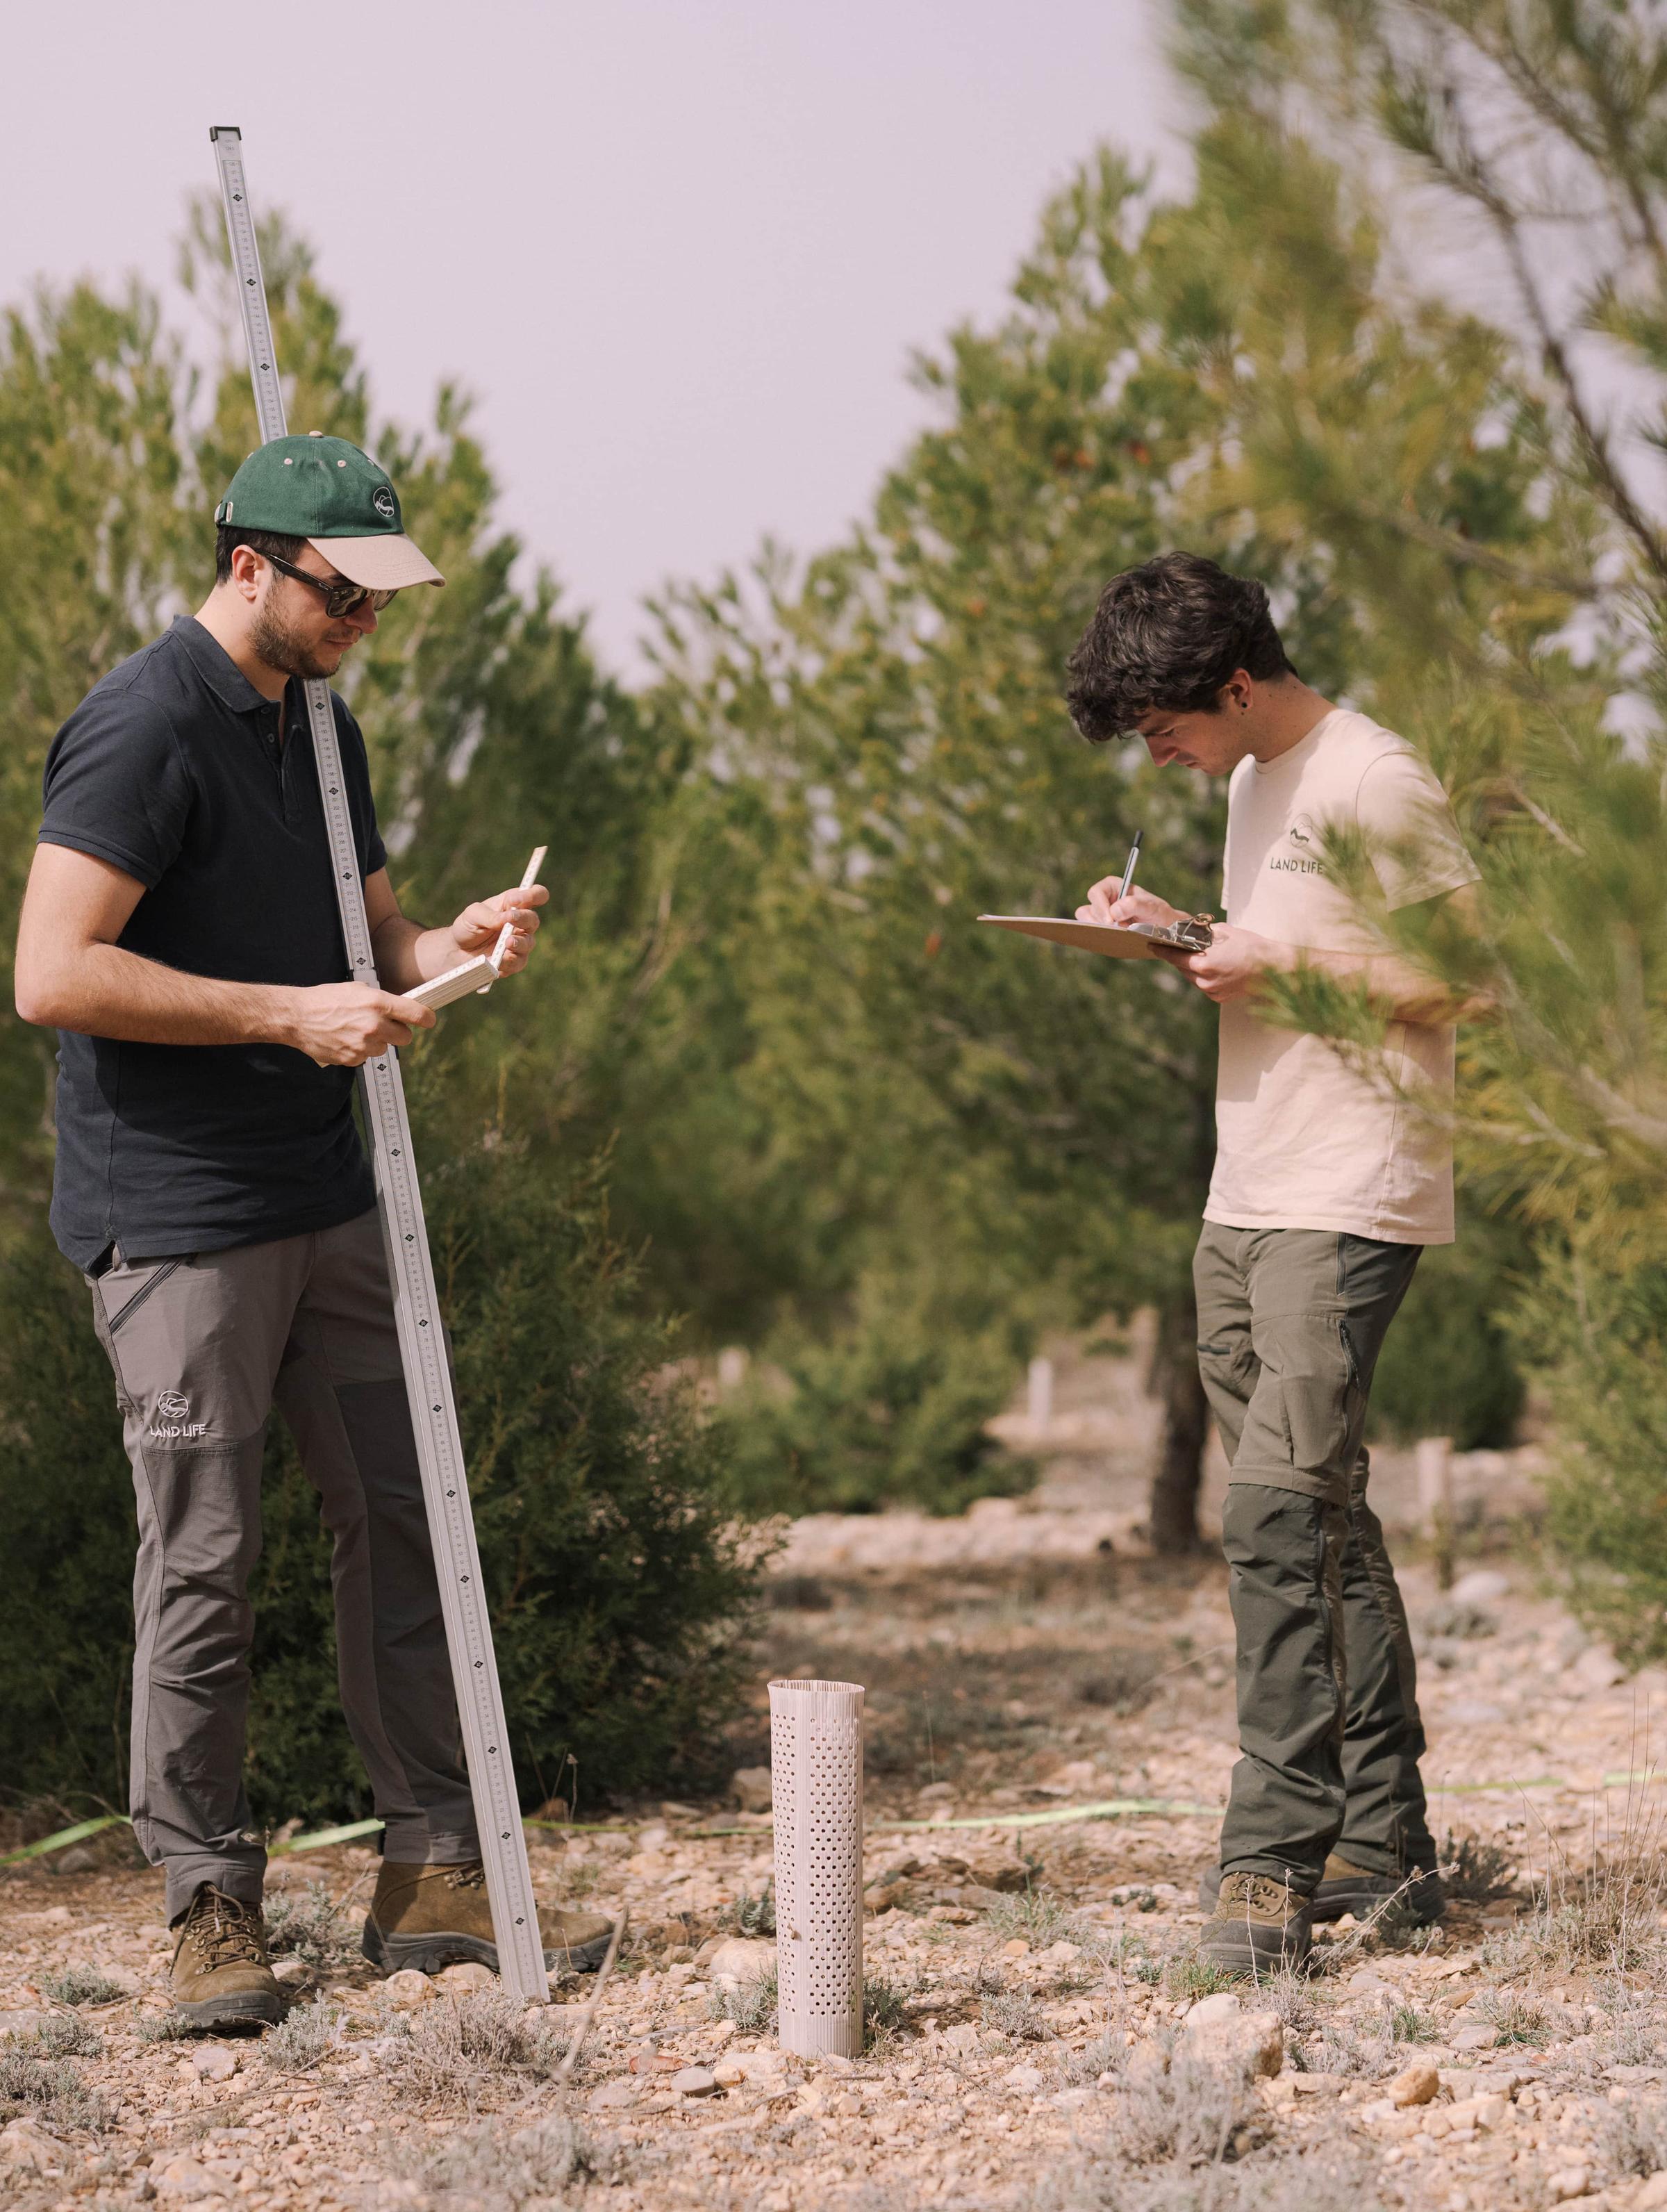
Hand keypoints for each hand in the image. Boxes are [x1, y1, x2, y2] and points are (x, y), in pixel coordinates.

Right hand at [284, 982, 435, 1066]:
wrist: (297, 1016)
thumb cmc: (325, 999)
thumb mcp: (357, 989)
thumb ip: (381, 1000)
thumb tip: (399, 1007)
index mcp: (378, 1003)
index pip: (417, 1015)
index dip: (426, 1018)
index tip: (428, 1020)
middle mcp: (374, 1025)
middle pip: (406, 1037)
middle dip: (398, 1032)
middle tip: (385, 1025)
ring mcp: (364, 1045)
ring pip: (385, 1048)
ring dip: (376, 1042)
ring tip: (355, 1030)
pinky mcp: (353, 1059)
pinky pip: (367, 1057)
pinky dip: (360, 1051)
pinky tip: (346, 1039)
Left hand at [448, 883, 549, 975]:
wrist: (456, 951)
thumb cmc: (467, 927)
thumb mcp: (473, 915)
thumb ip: (490, 915)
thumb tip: (507, 918)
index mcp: (513, 905)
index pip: (536, 895)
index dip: (532, 895)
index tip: (514, 900)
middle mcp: (520, 924)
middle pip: (533, 919)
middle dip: (523, 918)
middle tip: (511, 919)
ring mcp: (519, 944)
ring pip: (529, 942)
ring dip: (520, 942)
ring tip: (507, 942)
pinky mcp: (513, 962)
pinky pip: (518, 962)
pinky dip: (508, 960)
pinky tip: (498, 960)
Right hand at [1076, 875, 1188, 930]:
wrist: (1165, 930)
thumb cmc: (1158, 914)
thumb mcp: (1151, 907)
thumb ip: (1134, 905)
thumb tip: (1114, 912)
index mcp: (1113, 887)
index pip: (1096, 893)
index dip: (1100, 906)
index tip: (1111, 921)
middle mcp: (1104, 900)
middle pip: (1087, 909)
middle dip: (1099, 921)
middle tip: (1115, 930)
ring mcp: (1101, 916)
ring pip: (1086, 922)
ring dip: (1099, 930)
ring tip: (1119, 934)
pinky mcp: (1101, 929)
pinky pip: (1091, 933)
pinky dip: (1099, 937)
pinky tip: (1113, 940)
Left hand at [1162, 923, 1285, 1002]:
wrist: (1273, 968)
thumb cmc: (1251, 946)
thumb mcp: (1225, 932)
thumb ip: (1204, 934)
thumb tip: (1192, 932)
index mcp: (1203, 964)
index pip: (1174, 956)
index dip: (1162, 950)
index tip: (1152, 946)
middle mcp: (1204, 981)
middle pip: (1182, 968)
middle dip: (1178, 957)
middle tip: (1174, 946)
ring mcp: (1212, 991)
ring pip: (1192, 978)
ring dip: (1191, 967)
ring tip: (1197, 955)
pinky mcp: (1219, 998)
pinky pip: (1204, 985)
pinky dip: (1204, 976)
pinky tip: (1213, 967)